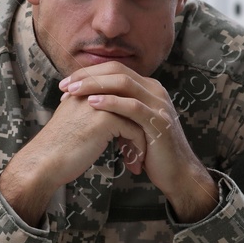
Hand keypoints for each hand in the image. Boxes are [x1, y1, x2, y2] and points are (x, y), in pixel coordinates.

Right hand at [0, 89, 148, 224]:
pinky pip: (134, 130)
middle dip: (141, 125)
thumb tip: (108, 119)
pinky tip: (135, 164)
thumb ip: (88, 112)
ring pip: (136, 117)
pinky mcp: (105, 119)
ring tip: (140, 159)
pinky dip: (138, 148)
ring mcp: (100, 103)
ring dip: (141, 139)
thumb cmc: (57, 149)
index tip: (135, 137)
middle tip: (143, 147)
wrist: (43, 162)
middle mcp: (93, 91)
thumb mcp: (73, 121)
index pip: (119, 95)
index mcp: (84, 89)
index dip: (130, 116)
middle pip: (130, 102)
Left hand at [57, 62, 219, 222]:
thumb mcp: (132, 125)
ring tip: (73, 91)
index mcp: (148, 88)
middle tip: (65, 85)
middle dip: (88, 76)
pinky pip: (132, 106)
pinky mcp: (158, 121)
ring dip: (95, 85)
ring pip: (124, 83)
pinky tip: (92, 104)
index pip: (115, 69)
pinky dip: (110, 103)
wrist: (178, 173)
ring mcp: (159, 105)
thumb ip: (117, 111)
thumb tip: (90, 102)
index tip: (67, 83)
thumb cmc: (152, 151)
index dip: (89, 73)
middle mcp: (155, 91)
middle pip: (118, 71)